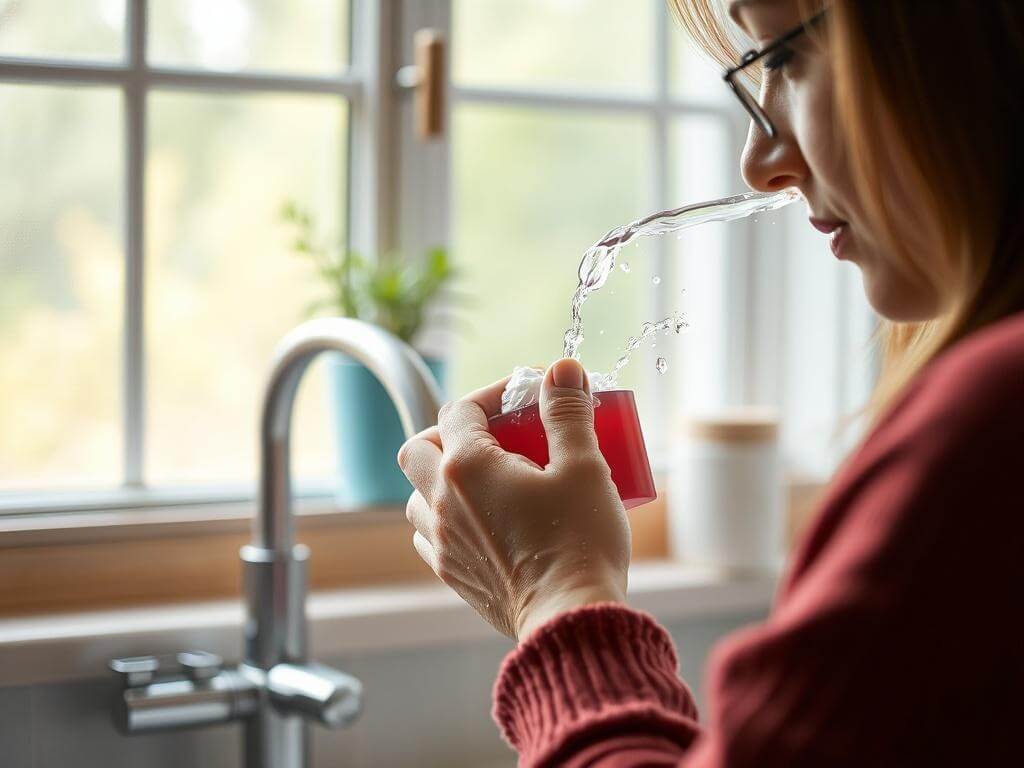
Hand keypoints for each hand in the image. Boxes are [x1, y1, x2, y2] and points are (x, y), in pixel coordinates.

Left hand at [397, 358, 630, 640]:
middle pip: (420, 448)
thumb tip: (561, 369)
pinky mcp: (452, 576)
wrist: (570, 621)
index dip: (492, 393)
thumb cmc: (579, 543)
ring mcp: (442, 542)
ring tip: (488, 477)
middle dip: (450, 432)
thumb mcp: (583, 467)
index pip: (460, 409)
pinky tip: (484, 520)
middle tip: (495, 434)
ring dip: (442, 477)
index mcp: (468, 467)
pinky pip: (430, 535)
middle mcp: (442, 502)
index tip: (527, 395)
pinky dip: (446, 518)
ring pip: (418, 495)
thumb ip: (567, 413)